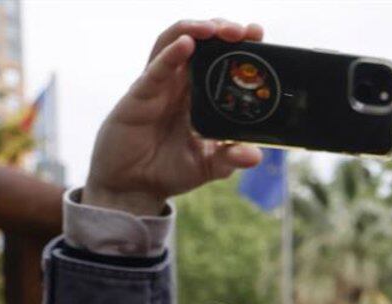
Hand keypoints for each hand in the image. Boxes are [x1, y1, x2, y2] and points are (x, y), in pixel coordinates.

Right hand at [86, 18, 267, 215]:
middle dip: (220, 29)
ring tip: (215, 28)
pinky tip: (186, 44)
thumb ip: (230, 157)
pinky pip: (156, 70)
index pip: (219, 58)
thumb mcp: (209, 166)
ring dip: (195, 30)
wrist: (133, 187)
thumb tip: (255, 155)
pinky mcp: (140, 95)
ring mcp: (159, 85)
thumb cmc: (170, 170)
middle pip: (199, 42)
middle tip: (244, 30)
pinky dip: (171, 55)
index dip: (237, 43)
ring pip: (174, 43)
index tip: (257, 33)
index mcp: (200, 95)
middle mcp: (180, 84)